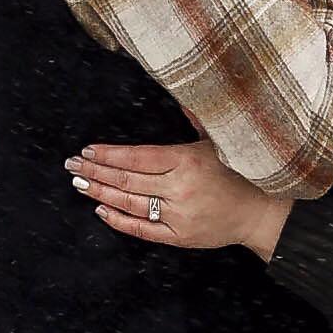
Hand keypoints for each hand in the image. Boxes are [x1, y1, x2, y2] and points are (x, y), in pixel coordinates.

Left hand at [67, 136, 290, 260]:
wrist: (261, 212)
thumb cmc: (241, 171)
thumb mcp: (218, 141)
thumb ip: (195, 118)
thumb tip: (180, 95)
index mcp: (187, 161)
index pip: (137, 156)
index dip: (109, 154)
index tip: (88, 150)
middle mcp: (180, 188)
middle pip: (126, 179)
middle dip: (95, 172)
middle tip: (72, 166)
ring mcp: (178, 215)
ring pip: (130, 203)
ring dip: (101, 193)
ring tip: (80, 185)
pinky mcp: (180, 237)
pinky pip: (142, 229)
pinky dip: (119, 220)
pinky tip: (102, 210)